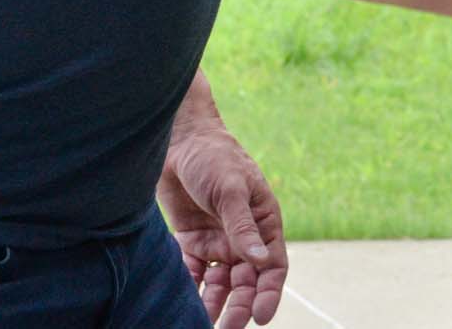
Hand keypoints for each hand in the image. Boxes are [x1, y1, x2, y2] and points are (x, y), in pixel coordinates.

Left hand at [158, 124, 288, 327]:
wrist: (178, 141)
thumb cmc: (215, 158)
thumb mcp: (232, 190)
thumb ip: (243, 226)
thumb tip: (261, 261)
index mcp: (263, 223)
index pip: (273, 266)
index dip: (269, 293)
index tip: (260, 316)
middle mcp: (243, 237)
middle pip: (246, 281)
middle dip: (240, 305)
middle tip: (229, 328)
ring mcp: (217, 241)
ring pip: (220, 283)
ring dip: (215, 303)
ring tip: (205, 324)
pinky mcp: (191, 242)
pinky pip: (192, 272)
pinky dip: (190, 288)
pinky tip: (183, 303)